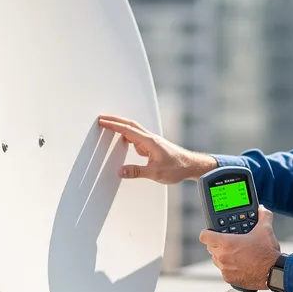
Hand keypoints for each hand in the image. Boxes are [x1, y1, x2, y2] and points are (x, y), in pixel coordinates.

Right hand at [98, 115, 217, 183]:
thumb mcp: (155, 173)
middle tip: (101, 118)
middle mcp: (150, 138)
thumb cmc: (177, 168)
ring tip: (108, 126)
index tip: (101, 121)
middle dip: (115, 120)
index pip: (127, 130)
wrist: (191, 165)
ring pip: (133, 130)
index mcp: (149, 141)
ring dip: (121, 126)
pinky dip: (128, 135)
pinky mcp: (153, 146)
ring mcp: (151, 141)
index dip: (113, 125)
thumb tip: (120, 171)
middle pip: (129, 125)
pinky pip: (137, 138)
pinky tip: (124, 140)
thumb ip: (136, 172)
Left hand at [198, 207, 281, 289]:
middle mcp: (222, 257)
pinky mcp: (229, 279)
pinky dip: (229, 267)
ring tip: (236, 253)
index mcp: (226, 243)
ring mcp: (225, 269)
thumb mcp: (265, 230)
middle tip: (229, 242)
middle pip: (210, 247)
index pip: (204, 236)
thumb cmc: (267, 253)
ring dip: (222, 256)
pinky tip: (240, 264)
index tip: (212, 233)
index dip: (207, 233)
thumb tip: (262, 209)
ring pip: (216, 260)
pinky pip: (224, 271)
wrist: (273, 272)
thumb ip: (263, 216)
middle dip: (217, 244)